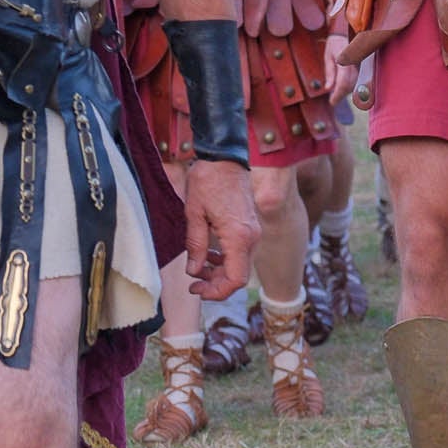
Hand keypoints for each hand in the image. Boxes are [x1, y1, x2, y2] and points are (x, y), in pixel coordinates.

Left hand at [180, 158, 259, 300]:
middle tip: (194, 283)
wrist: (225, 156)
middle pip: (238, 276)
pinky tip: (210, 254)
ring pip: (240, 265)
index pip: (235, 279)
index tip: (196, 289)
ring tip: (198, 268)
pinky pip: (241, 252)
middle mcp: (251, 237)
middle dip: (215, 284)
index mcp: (238, 236)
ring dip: (220, 272)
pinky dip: (227, 259)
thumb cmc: (207, 180)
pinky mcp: (251, 226)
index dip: (216, 292)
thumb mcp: (194, 214)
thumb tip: (194, 271)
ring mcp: (253, 232)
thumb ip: (195, 246)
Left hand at [325, 33, 356, 105]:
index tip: (332, 102)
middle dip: (341, 95)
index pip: (343, 83)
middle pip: (350, 86)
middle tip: (333, 100)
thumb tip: (328, 88)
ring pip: (355, 84)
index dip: (337, 95)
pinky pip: (358, 80)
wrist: (347, 32)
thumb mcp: (328, 57)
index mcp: (345, 60)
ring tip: (336, 93)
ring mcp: (361, 65)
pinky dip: (350, 86)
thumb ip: (329, 72)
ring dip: (346, 91)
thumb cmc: (335, 44)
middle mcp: (355, 63)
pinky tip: (343, 87)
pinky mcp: (364, 67)